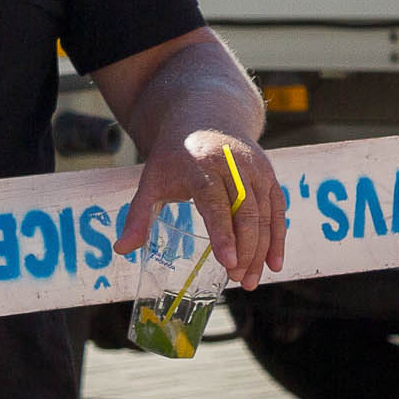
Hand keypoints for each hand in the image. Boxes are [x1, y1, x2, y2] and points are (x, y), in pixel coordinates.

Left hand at [115, 130, 282, 287]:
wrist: (205, 117)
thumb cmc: (174, 156)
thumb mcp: (151, 180)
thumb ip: (138, 216)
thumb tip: (120, 250)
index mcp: (200, 166)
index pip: (215, 203)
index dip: (223, 233)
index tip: (228, 262)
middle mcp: (232, 167)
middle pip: (245, 213)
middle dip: (245, 250)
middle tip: (239, 281)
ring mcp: (255, 170)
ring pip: (264, 215)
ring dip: (262, 250)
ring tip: (250, 281)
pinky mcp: (269, 175)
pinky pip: (277, 209)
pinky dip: (278, 237)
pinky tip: (274, 263)